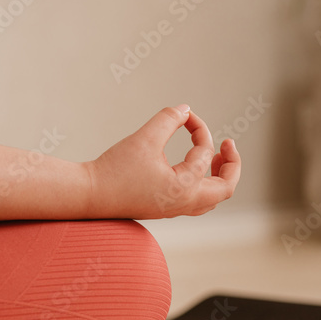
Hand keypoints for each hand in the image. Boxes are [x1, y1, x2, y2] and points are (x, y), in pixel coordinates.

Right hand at [85, 105, 240, 219]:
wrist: (89, 194)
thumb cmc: (114, 169)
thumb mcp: (144, 138)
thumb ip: (168, 119)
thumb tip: (186, 110)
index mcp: (185, 187)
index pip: (204, 152)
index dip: (199, 128)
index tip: (185, 115)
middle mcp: (184, 202)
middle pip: (225, 188)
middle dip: (231, 163)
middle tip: (227, 143)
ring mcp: (175, 209)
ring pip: (212, 198)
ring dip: (219, 177)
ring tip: (216, 158)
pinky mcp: (164, 209)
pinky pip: (197, 202)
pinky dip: (204, 185)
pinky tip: (192, 169)